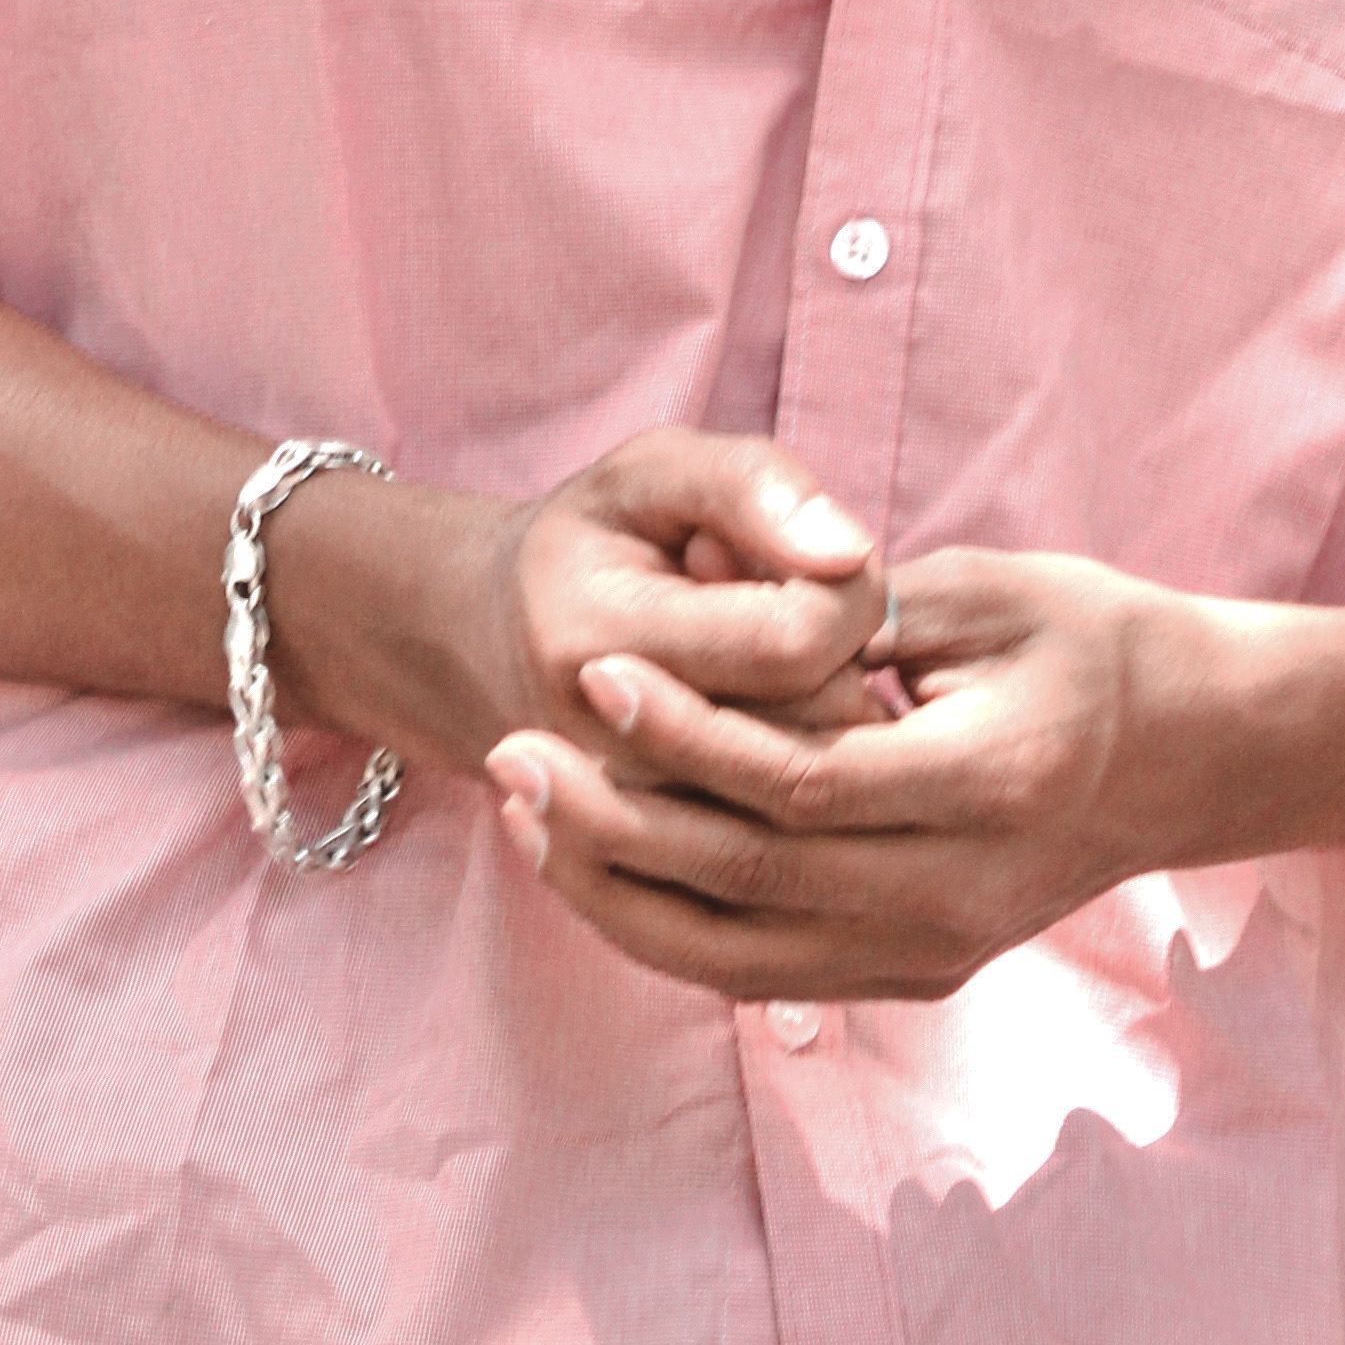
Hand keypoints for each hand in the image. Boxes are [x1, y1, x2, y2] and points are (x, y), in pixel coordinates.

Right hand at [272, 431, 888, 777]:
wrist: (495, 646)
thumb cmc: (597, 541)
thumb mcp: (655, 474)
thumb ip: (753, 487)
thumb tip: (850, 552)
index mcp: (598, 642)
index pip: (794, 640)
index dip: (841, 593)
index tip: (817, 560)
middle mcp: (606, 757)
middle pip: (818, 726)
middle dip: (846, 658)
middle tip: (797, 610)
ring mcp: (635, 832)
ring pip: (816, 792)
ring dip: (833, 721)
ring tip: (781, 667)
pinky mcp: (665, 871)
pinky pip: (793, 837)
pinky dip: (811, 773)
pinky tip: (777, 722)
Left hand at [487, 544, 1241, 1001]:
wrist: (1197, 758)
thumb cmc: (1098, 642)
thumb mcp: (1002, 591)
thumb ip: (873, 614)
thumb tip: (741, 617)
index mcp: (988, 784)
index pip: (801, 785)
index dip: (686, 734)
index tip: (595, 672)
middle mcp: (959, 893)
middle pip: (747, 885)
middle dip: (610, 824)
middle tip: (506, 756)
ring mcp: (939, 950)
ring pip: (737, 955)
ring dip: (614, 892)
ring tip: (524, 816)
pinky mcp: (921, 974)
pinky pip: (766, 973)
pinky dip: (671, 929)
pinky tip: (600, 869)